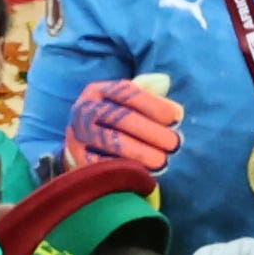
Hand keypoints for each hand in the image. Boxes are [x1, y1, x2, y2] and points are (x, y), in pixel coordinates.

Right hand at [59, 77, 182, 174]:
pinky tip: (143, 172)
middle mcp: (84, 109)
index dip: (154, 104)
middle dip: (152, 131)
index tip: (177, 118)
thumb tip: (164, 82)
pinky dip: (123, 167)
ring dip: (141, 152)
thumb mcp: (127, 101)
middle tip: (175, 143)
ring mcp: (78, 134)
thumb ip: (148, 90)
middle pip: (121, 118)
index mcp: (97, 90)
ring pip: (112, 142)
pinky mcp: (77, 158)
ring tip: (163, 161)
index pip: (128, 92)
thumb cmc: (115, 121)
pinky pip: (101, 164)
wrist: (83, 146)